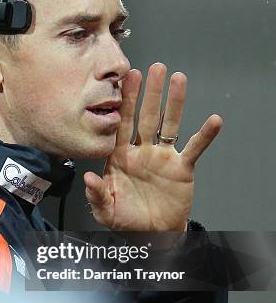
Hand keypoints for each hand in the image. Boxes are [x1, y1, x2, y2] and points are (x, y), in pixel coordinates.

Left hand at [84, 63, 221, 230]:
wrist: (151, 234)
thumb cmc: (126, 220)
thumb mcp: (106, 210)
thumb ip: (96, 195)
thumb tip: (88, 179)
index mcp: (120, 157)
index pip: (121, 124)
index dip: (124, 102)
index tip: (125, 80)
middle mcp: (142, 151)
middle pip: (146, 116)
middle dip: (149, 93)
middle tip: (154, 68)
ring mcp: (162, 157)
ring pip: (169, 124)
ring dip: (175, 102)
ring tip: (178, 79)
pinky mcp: (181, 168)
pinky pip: (194, 148)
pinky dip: (205, 135)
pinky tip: (214, 121)